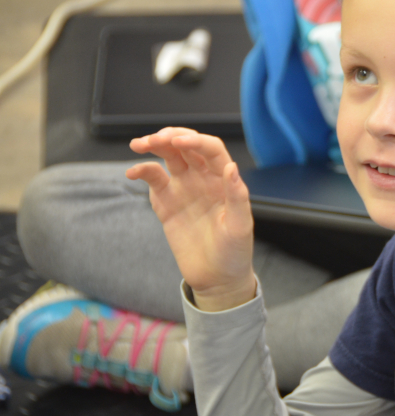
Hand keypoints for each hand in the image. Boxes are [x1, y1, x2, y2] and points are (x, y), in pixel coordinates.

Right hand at [127, 127, 255, 311]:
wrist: (216, 278)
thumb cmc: (234, 252)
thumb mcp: (239, 226)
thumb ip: (236, 196)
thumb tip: (231, 167)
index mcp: (224, 180)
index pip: (210, 149)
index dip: (195, 141)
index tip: (178, 141)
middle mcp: (203, 179)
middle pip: (186, 147)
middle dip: (169, 137)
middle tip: (153, 140)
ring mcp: (184, 189)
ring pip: (168, 158)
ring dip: (154, 146)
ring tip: (138, 145)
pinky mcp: (167, 203)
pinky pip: (154, 180)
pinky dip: (142, 172)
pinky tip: (132, 172)